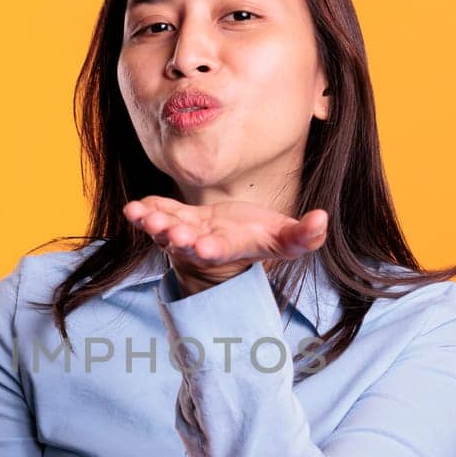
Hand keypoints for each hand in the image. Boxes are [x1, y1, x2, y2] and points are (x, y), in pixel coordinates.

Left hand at [122, 196, 327, 294]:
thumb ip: (304, 236)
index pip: (219, 250)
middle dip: (176, 237)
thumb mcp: (285, 239)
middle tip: (170, 233)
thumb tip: (323, 220)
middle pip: (186, 243)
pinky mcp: (174, 216)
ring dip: (153, 223)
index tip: (202, 248)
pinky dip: (145, 209)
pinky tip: (132, 207)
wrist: (234, 238)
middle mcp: (202, 243)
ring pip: (165, 229)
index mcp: (229, 247)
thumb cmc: (262, 237)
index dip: (210, 249)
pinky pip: (157, 211)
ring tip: (140, 215)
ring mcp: (185, 231)